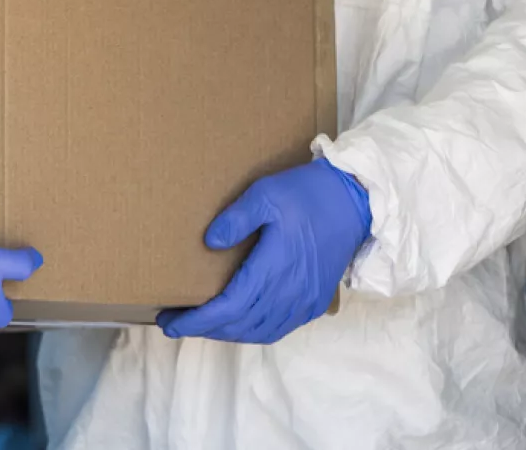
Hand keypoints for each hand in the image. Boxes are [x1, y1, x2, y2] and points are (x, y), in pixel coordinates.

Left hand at [157, 159, 370, 343]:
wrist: (355, 201)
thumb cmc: (307, 194)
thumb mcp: (266, 193)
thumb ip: (235, 219)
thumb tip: (209, 242)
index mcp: (274, 268)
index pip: (228, 308)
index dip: (197, 320)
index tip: (170, 322)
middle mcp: (289, 293)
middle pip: (239, 325)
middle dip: (204, 328)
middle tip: (175, 321)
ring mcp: (304, 301)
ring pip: (259, 331)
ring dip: (228, 332)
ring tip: (203, 323)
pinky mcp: (315, 302)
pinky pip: (278, 328)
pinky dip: (253, 331)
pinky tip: (240, 322)